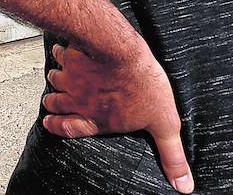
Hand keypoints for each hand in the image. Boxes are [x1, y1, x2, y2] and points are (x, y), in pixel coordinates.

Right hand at [42, 43, 193, 193]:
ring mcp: (72, 78)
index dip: (57, 127)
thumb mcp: (164, 124)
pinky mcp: (71, 56)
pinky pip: (58, 56)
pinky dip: (59, 55)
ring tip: (60, 78)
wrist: (122, 51)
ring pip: (55, 80)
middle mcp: (79, 101)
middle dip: (53, 104)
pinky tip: (65, 51)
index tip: (49, 123)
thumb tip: (183, 185)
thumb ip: (171, 155)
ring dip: (57, 80)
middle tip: (52, 103)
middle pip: (56, 104)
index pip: (69, 128)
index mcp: (98, 120)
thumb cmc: (141, 85)